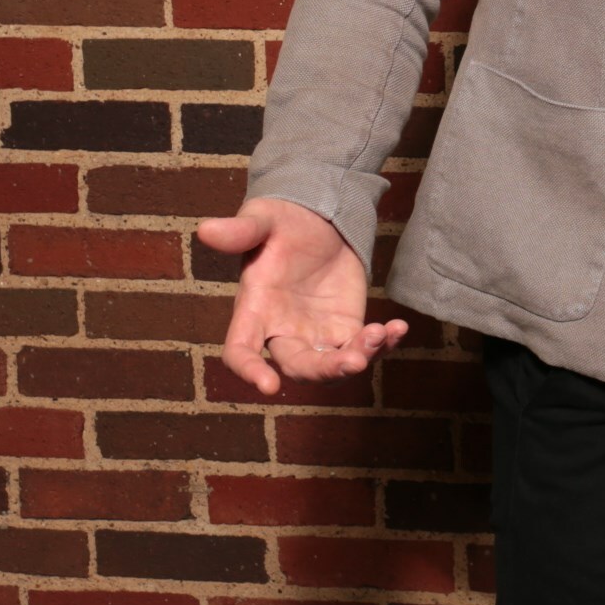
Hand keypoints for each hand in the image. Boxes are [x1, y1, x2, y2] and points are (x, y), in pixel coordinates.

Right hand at [197, 197, 409, 394]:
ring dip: (359, 358)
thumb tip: (205, 229)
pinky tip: (399, 328)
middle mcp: (282, 331)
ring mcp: (315, 335)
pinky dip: (383, 345)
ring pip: (332, 365)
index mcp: (254, 310)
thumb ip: (240, 231)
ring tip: (382, 333)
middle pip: (298, 367)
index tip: (269, 386)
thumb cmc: (282, 222)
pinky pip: (362, 348)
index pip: (241, 350)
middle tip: (353, 360)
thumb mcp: (262, 220)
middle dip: (324, 370)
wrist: (319, 218)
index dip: (250, 371)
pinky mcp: (345, 328)